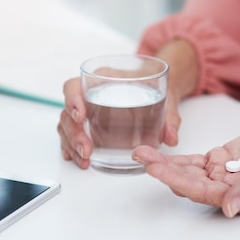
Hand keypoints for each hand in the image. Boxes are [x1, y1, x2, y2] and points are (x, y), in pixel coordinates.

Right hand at [57, 77, 182, 168]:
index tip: (80, 115)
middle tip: (86, 149)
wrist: (152, 87)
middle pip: (68, 112)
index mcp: (102, 79)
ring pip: (67, 127)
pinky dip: (72, 149)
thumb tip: (171, 137)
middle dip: (74, 133)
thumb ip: (169, 116)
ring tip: (85, 159)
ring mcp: (86, 111)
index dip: (72, 100)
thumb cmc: (151, 86)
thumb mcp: (164, 96)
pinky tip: (77, 159)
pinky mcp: (87, 125)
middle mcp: (88, 94)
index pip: (74, 86)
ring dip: (72, 145)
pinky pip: (71, 136)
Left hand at [132, 116, 239, 216]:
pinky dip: (180, 158)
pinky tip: (161, 154)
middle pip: (189, 182)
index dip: (176, 180)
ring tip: (144, 152)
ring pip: (189, 171)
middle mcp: (229, 189)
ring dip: (167, 163)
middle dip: (164, 170)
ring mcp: (225, 174)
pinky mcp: (224, 159)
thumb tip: (231, 209)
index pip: (201, 191)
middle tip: (141, 156)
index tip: (155, 169)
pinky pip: (197, 161)